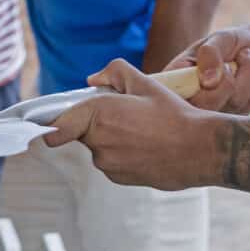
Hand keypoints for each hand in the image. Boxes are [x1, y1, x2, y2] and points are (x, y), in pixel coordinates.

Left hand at [47, 59, 217, 190]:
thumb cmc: (175, 115)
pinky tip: (145, 146)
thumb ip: (114, 72)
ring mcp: (107, 163)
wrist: (201, 150)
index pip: (56, 126)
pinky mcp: (118, 178)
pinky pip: (111, 161)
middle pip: (81, 131)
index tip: (48, 124)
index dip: (50, 124)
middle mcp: (97, 141)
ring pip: (98, 147)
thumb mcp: (146, 83)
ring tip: (142, 131)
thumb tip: (92, 79)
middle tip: (124, 114)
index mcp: (98, 114)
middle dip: (94, 123)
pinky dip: (121, 154)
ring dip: (110, 138)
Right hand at [170, 26, 249, 112]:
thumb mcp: (218, 38)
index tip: (214, 73)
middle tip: (237, 54)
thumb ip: (209, 54)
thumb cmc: (228, 43)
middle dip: (229, 77)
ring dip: (249, 69)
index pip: (175, 100)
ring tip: (246, 54)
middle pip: (207, 105)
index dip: (193, 90)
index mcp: (178, 82)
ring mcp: (218, 112)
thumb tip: (208, 81)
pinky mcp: (240, 114)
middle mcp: (195, 102)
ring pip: (236, 101)